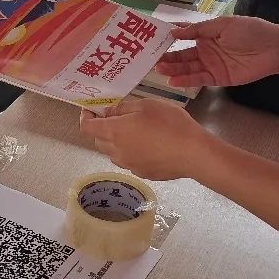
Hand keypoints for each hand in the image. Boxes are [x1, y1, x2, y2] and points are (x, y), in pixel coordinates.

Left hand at [79, 97, 208, 180]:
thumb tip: (109, 112)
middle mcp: (116, 152)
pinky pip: (129, 161)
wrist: (193, 153)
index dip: (86, 117)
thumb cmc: (170, 124)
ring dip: (117, 142)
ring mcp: (129, 165)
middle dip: (102, 129)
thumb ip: (122, 108)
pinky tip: (150, 146)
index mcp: (114, 132)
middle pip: (98, 141)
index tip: (92, 110)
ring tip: (136, 132)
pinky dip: (132, 152)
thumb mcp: (146, 105)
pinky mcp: (142, 173)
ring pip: (113, 152)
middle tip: (117, 117)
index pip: (86, 127)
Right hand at [156, 16, 278, 88]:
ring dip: (173, 69)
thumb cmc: (250, 31)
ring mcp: (211, 65)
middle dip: (167, 57)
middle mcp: (205, 50)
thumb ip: (199, 29)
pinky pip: (199, 79)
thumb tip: (175, 31)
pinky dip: (186, 80)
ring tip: (158, 69)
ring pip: (188, 68)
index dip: (169, 37)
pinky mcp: (218, 78)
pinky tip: (173, 81)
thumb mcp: (222, 25)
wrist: (274, 48)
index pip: (184, 36)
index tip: (152, 39)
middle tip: (151, 59)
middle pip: (182, 55)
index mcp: (206, 34)